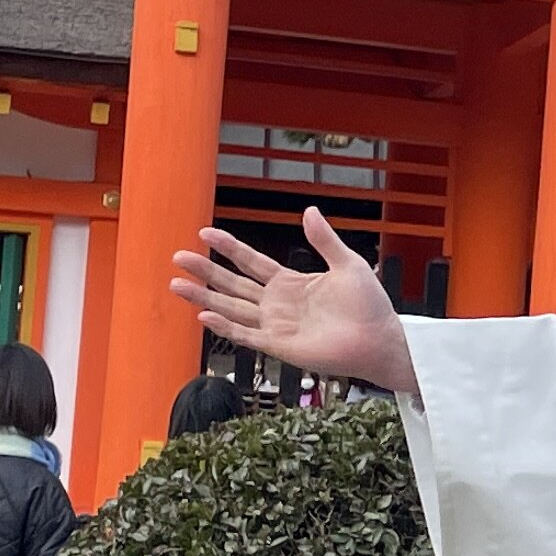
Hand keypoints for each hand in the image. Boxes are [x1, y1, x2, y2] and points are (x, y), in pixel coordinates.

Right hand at [169, 207, 420, 400]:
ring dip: (204, 296)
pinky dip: (224, 326)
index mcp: (290, 282)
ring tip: (176, 284)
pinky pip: (245, 335)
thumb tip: (309, 210)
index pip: (251, 262)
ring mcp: (275, 325)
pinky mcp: (278, 345)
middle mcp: (277, 304)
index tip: (205, 232)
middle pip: (232, 284)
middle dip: (205, 270)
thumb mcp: (347, 264)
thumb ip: (324, 240)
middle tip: (178, 257)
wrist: (379, 339)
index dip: (229, 247)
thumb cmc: (369, 305)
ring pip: (231, 308)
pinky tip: (204, 314)